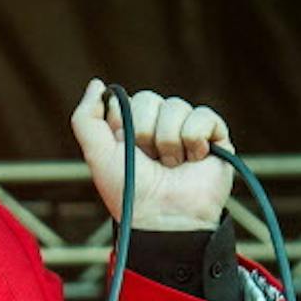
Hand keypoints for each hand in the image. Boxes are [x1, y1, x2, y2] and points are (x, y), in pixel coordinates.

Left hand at [69, 80, 235, 230]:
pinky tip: (194, 160)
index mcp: (130, 129)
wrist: (164, 218)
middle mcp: (158, 127)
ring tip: (171, 166)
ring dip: (169, 141)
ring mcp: (187, 131)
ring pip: (176, 106)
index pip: (127, 100)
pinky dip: (194, 138)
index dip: (124, 122)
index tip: (123, 147)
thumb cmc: (129, 191)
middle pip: (149, 99)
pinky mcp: (214, 137)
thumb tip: (97, 83)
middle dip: (144, 132)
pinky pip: (204, 115)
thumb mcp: (97, 154)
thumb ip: (86, 119)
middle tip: (149, 160)